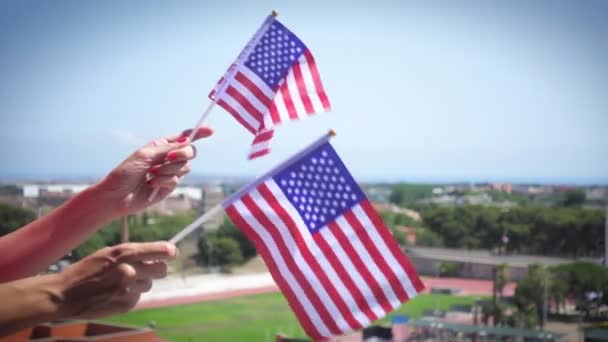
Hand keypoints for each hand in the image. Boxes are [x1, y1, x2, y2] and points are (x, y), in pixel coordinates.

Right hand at [55, 242, 176, 319]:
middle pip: (161, 269)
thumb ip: (130, 254)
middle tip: (148, 269)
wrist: (63, 294)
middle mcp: (129, 269)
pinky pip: (138, 297)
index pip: (159, 250)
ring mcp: (128, 288)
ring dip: (140, 283)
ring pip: (149, 284)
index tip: (172, 252)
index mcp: (123, 253)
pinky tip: (114, 293)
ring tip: (120, 282)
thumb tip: (157, 255)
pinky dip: (130, 295)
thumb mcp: (106, 254)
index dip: (168, 251)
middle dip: (157, 268)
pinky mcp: (126, 304)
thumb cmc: (85, 271)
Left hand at [98, 127, 212, 216]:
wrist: (116, 196)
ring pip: (184, 167)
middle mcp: (167, 158)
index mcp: (161, 146)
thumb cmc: (125, 172)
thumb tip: (187, 142)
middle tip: (168, 158)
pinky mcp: (168, 187)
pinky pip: (176, 181)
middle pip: (190, 152)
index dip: (198, 133)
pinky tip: (151, 185)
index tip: (210, 130)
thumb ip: (168, 148)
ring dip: (167, 170)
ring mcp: (169, 173)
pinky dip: (164, 181)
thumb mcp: (146, 154)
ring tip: (151, 174)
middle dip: (181, 154)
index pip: (184, 137)